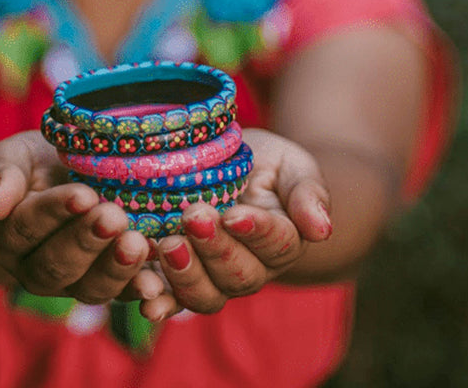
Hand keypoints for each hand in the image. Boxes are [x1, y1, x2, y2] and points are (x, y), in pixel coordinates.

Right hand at [0, 131, 164, 304]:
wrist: (55, 180)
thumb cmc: (32, 163)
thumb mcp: (11, 157)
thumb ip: (2, 176)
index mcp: (6, 235)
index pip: (26, 227)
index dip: (54, 212)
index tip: (82, 194)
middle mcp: (34, 268)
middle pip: (57, 264)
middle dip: (88, 241)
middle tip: (114, 217)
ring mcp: (73, 283)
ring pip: (91, 288)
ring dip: (117, 268)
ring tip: (138, 244)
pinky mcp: (108, 285)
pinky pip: (125, 295)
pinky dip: (143, 291)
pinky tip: (159, 283)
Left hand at [138, 128, 331, 319]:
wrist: (239, 172)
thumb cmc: (269, 165)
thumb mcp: (292, 165)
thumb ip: (308, 193)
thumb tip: (322, 230)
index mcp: (284, 240)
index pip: (276, 242)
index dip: (254, 230)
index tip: (233, 214)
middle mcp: (253, 268)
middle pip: (239, 273)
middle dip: (215, 248)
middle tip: (193, 217)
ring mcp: (216, 279)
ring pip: (208, 294)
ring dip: (186, 275)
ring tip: (168, 246)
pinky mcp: (182, 278)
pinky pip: (173, 299)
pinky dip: (160, 302)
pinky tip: (145, 298)